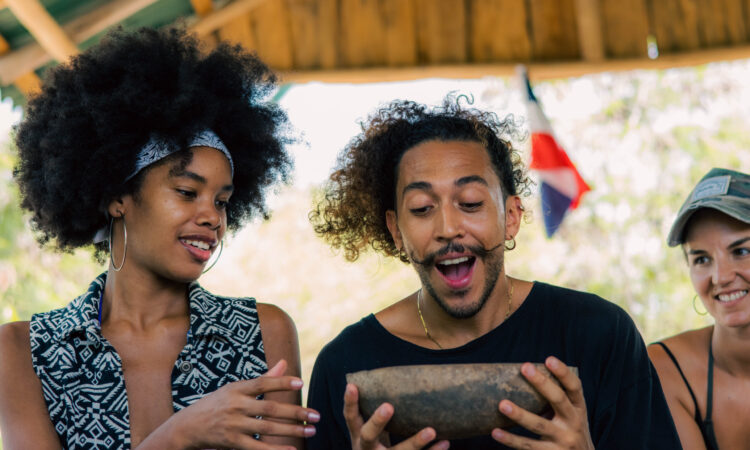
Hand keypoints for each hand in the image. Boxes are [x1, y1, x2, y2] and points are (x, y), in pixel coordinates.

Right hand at [147, 359, 318, 449]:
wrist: (186, 428)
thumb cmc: (215, 405)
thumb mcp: (234, 389)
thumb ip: (262, 379)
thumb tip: (283, 363)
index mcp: (236, 389)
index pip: (262, 383)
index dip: (281, 382)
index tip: (301, 384)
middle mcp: (235, 405)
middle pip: (270, 408)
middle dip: (295, 412)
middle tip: (316, 415)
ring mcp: (233, 425)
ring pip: (267, 428)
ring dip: (291, 430)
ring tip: (311, 431)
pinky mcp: (231, 442)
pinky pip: (257, 448)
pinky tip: (292, 449)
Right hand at [343, 383, 449, 449]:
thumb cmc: (376, 442)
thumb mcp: (369, 428)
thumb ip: (376, 409)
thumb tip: (399, 376)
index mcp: (358, 435)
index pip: (350, 417)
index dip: (350, 402)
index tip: (352, 385)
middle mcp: (367, 449)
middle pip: (368, 436)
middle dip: (377, 421)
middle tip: (388, 406)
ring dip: (415, 442)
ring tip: (431, 430)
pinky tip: (445, 443)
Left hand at [491, 357, 593, 449]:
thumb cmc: (569, 429)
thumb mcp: (570, 414)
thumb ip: (555, 398)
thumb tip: (523, 373)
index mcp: (579, 408)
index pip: (574, 387)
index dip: (563, 372)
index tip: (548, 359)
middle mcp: (574, 423)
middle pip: (558, 400)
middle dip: (542, 383)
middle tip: (524, 367)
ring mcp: (563, 440)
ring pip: (539, 425)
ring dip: (520, 414)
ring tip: (502, 404)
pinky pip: (528, 446)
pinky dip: (510, 440)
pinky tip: (495, 432)